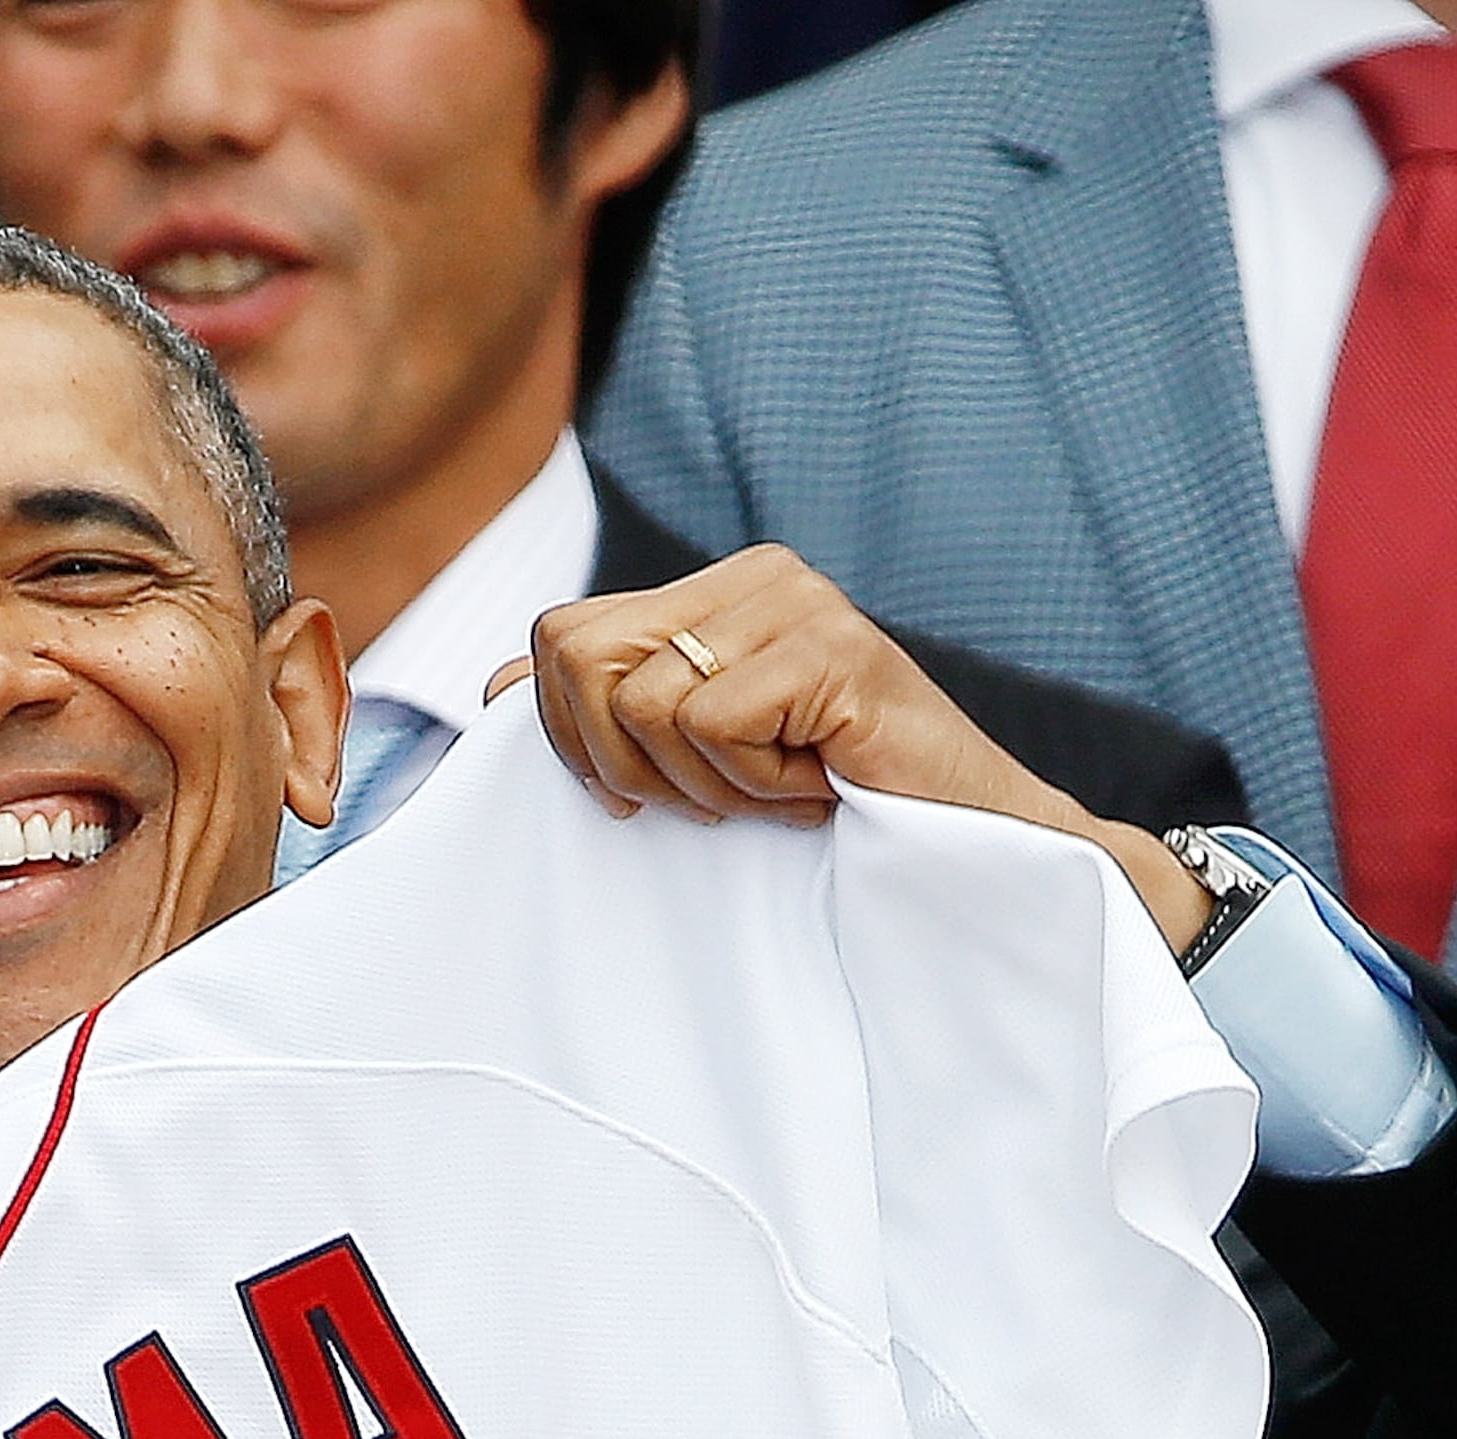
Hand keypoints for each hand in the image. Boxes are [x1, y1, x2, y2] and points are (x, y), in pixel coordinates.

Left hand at [489, 545, 1213, 951]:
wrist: (966, 844)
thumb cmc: (830, 807)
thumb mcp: (695, 760)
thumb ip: (604, 714)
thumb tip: (490, 689)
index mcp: (712, 591)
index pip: (558, 638)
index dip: (570, 735)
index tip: (644, 795)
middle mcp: (754, 576)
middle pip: (574, 654)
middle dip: (620, 759)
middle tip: (713, 798)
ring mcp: (798, 603)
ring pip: (640, 699)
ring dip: (702, 782)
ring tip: (779, 789)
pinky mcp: (834, 648)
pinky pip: (711, 724)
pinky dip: (754, 785)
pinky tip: (818, 786)